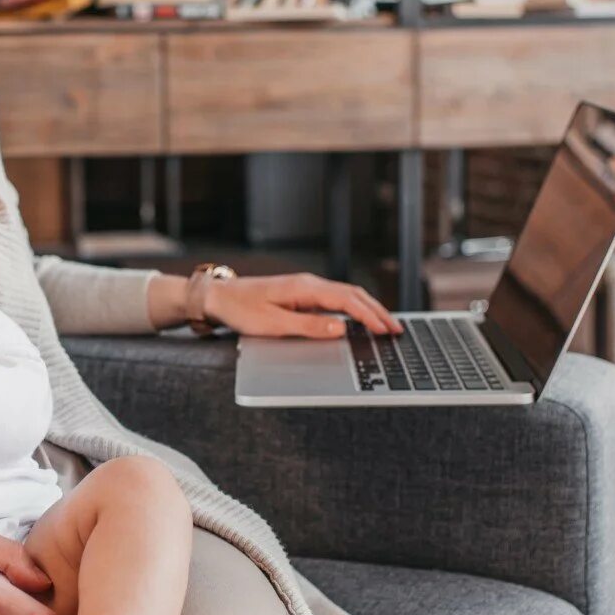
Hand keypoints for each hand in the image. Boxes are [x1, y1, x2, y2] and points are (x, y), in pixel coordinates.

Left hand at [206, 272, 402, 338]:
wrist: (218, 297)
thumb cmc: (241, 310)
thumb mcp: (273, 324)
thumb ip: (308, 326)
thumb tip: (340, 328)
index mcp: (304, 288)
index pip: (348, 300)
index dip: (370, 316)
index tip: (386, 330)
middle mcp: (309, 284)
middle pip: (353, 295)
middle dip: (377, 312)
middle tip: (397, 330)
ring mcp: (306, 288)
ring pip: (346, 295)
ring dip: (368, 309)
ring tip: (386, 325)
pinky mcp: (301, 294)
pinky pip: (335, 299)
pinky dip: (353, 308)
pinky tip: (360, 319)